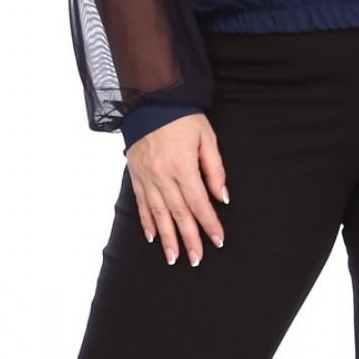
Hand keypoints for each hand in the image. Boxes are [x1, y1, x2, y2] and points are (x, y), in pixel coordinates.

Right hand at [125, 114, 228, 265]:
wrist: (149, 100)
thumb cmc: (182, 117)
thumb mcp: (206, 137)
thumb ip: (214, 169)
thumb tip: (222, 197)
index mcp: (182, 166)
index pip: (199, 202)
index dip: (209, 224)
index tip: (218, 240)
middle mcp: (162, 175)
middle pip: (179, 214)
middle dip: (189, 239)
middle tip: (196, 259)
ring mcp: (146, 177)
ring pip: (159, 214)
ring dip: (168, 238)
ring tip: (174, 257)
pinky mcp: (136, 175)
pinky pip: (142, 204)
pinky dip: (147, 222)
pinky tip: (153, 238)